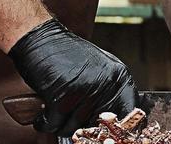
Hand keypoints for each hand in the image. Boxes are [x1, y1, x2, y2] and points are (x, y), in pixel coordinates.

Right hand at [9, 19, 137, 135]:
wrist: (40, 37)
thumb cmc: (65, 53)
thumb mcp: (97, 67)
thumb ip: (109, 90)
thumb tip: (119, 122)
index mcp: (118, 76)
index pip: (130, 115)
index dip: (120, 130)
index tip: (109, 134)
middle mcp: (105, 83)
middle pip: (98, 126)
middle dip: (83, 125)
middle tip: (71, 115)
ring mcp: (84, 91)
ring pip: (74, 128)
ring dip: (61, 122)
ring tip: (55, 106)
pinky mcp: (62, 98)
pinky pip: (54, 125)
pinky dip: (44, 122)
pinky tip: (44, 111)